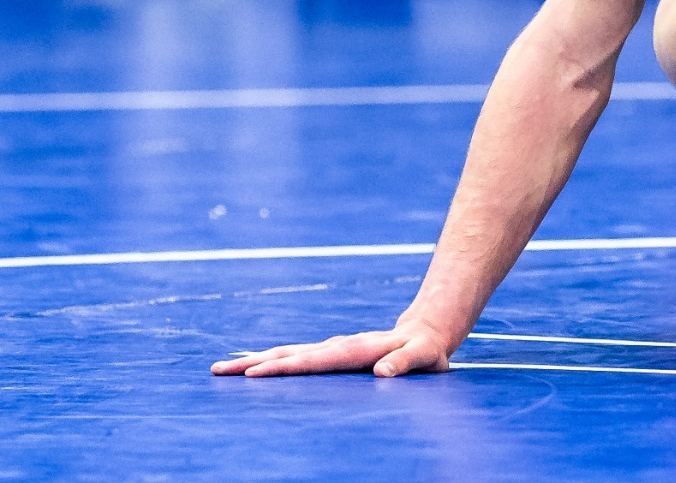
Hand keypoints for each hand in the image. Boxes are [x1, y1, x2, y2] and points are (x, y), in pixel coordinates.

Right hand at [210, 316, 455, 378]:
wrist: (428, 330)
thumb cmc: (427, 350)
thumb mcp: (425, 356)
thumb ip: (407, 362)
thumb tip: (383, 372)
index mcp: (356, 350)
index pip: (314, 361)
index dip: (285, 369)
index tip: (254, 374)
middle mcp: (338, 347)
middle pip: (290, 355)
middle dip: (254, 364)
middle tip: (219, 372)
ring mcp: (331, 349)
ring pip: (288, 354)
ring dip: (256, 361)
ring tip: (222, 370)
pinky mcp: (330, 354)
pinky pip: (295, 358)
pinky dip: (270, 362)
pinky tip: (250, 369)